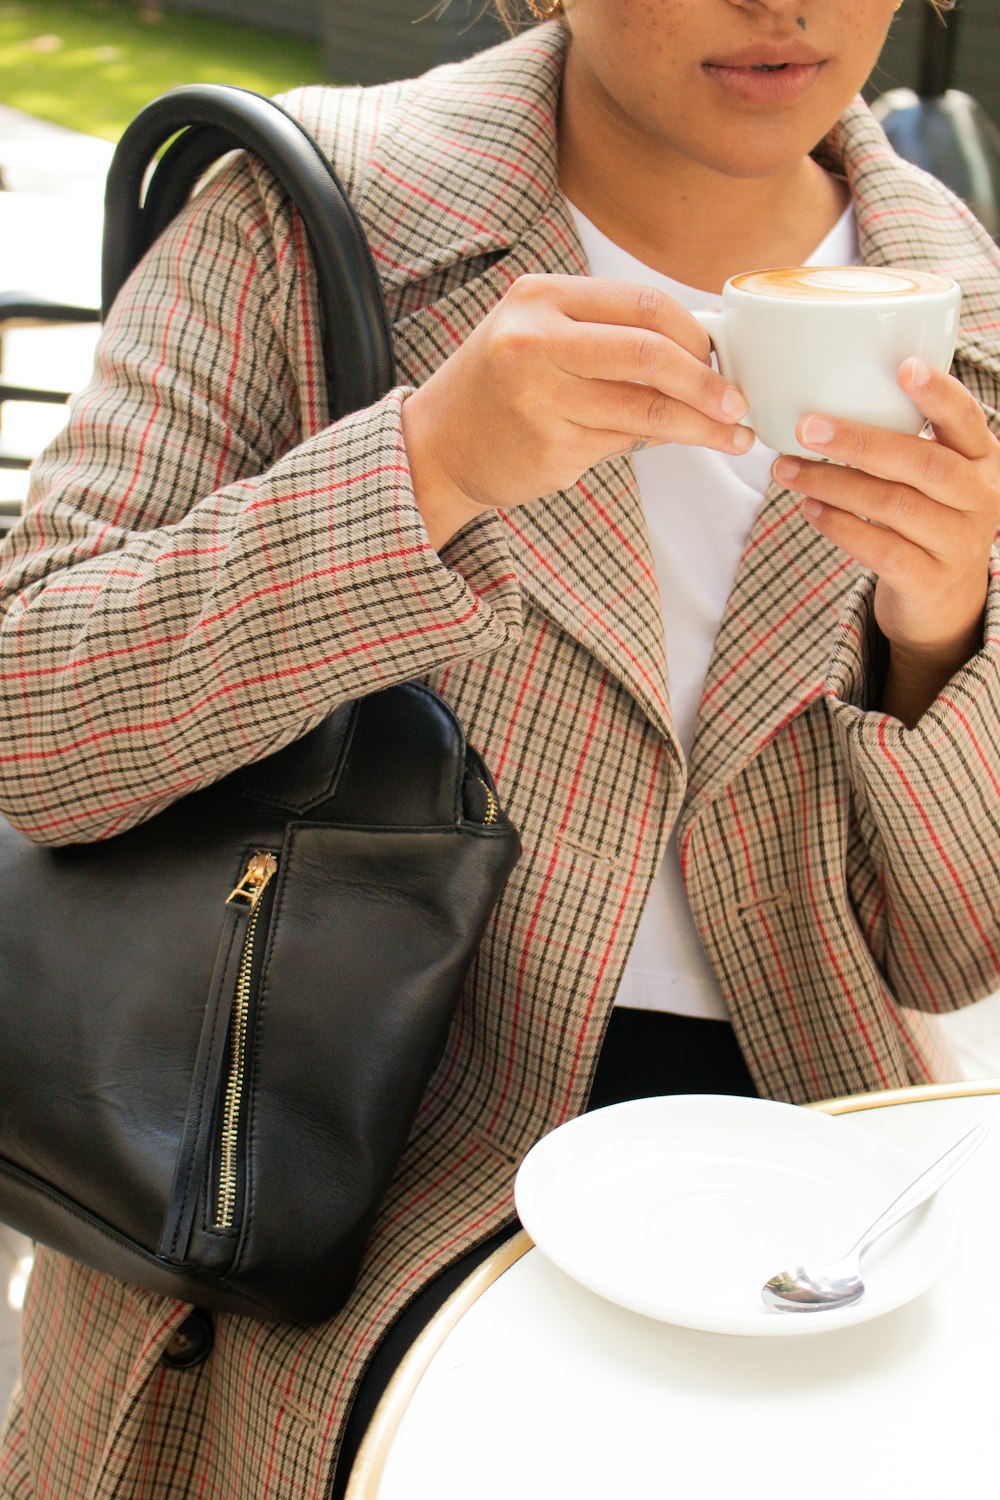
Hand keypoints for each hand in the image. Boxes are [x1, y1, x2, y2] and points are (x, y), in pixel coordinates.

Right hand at [402, 273, 750, 548]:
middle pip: (650, 353)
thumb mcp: (540, 333)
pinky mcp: (549, 449)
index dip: (694, 333)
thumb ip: (605, 331)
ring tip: (731, 436)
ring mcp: (540, 398)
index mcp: (540, 298)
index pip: (642, 303)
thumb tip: (701, 349)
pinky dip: (651, 445)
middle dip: (706, 382)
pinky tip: (663, 445)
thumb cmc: (502, 386)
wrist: (437, 444)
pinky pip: (622, 444)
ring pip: (646, 409)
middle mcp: (535, 341)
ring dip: (699, 427)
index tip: (720, 357)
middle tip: (737, 403)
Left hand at [771, 358, 999, 725]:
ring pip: (895, 507)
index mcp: (983, 460)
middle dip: (860, 443)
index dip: (938, 393)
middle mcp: (981, 498)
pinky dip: (841, 527)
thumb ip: (901, 444)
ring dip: (835, 485)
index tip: (903, 367)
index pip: (966, 419)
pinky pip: (883, 550)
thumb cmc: (924, 521)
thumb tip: (825, 403)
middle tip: (808, 427)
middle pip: (923, 463)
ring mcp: (960, 543)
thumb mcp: (929, 479)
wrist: (943, 602)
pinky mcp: (932, 581)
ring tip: (789, 471)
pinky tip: (811, 510)